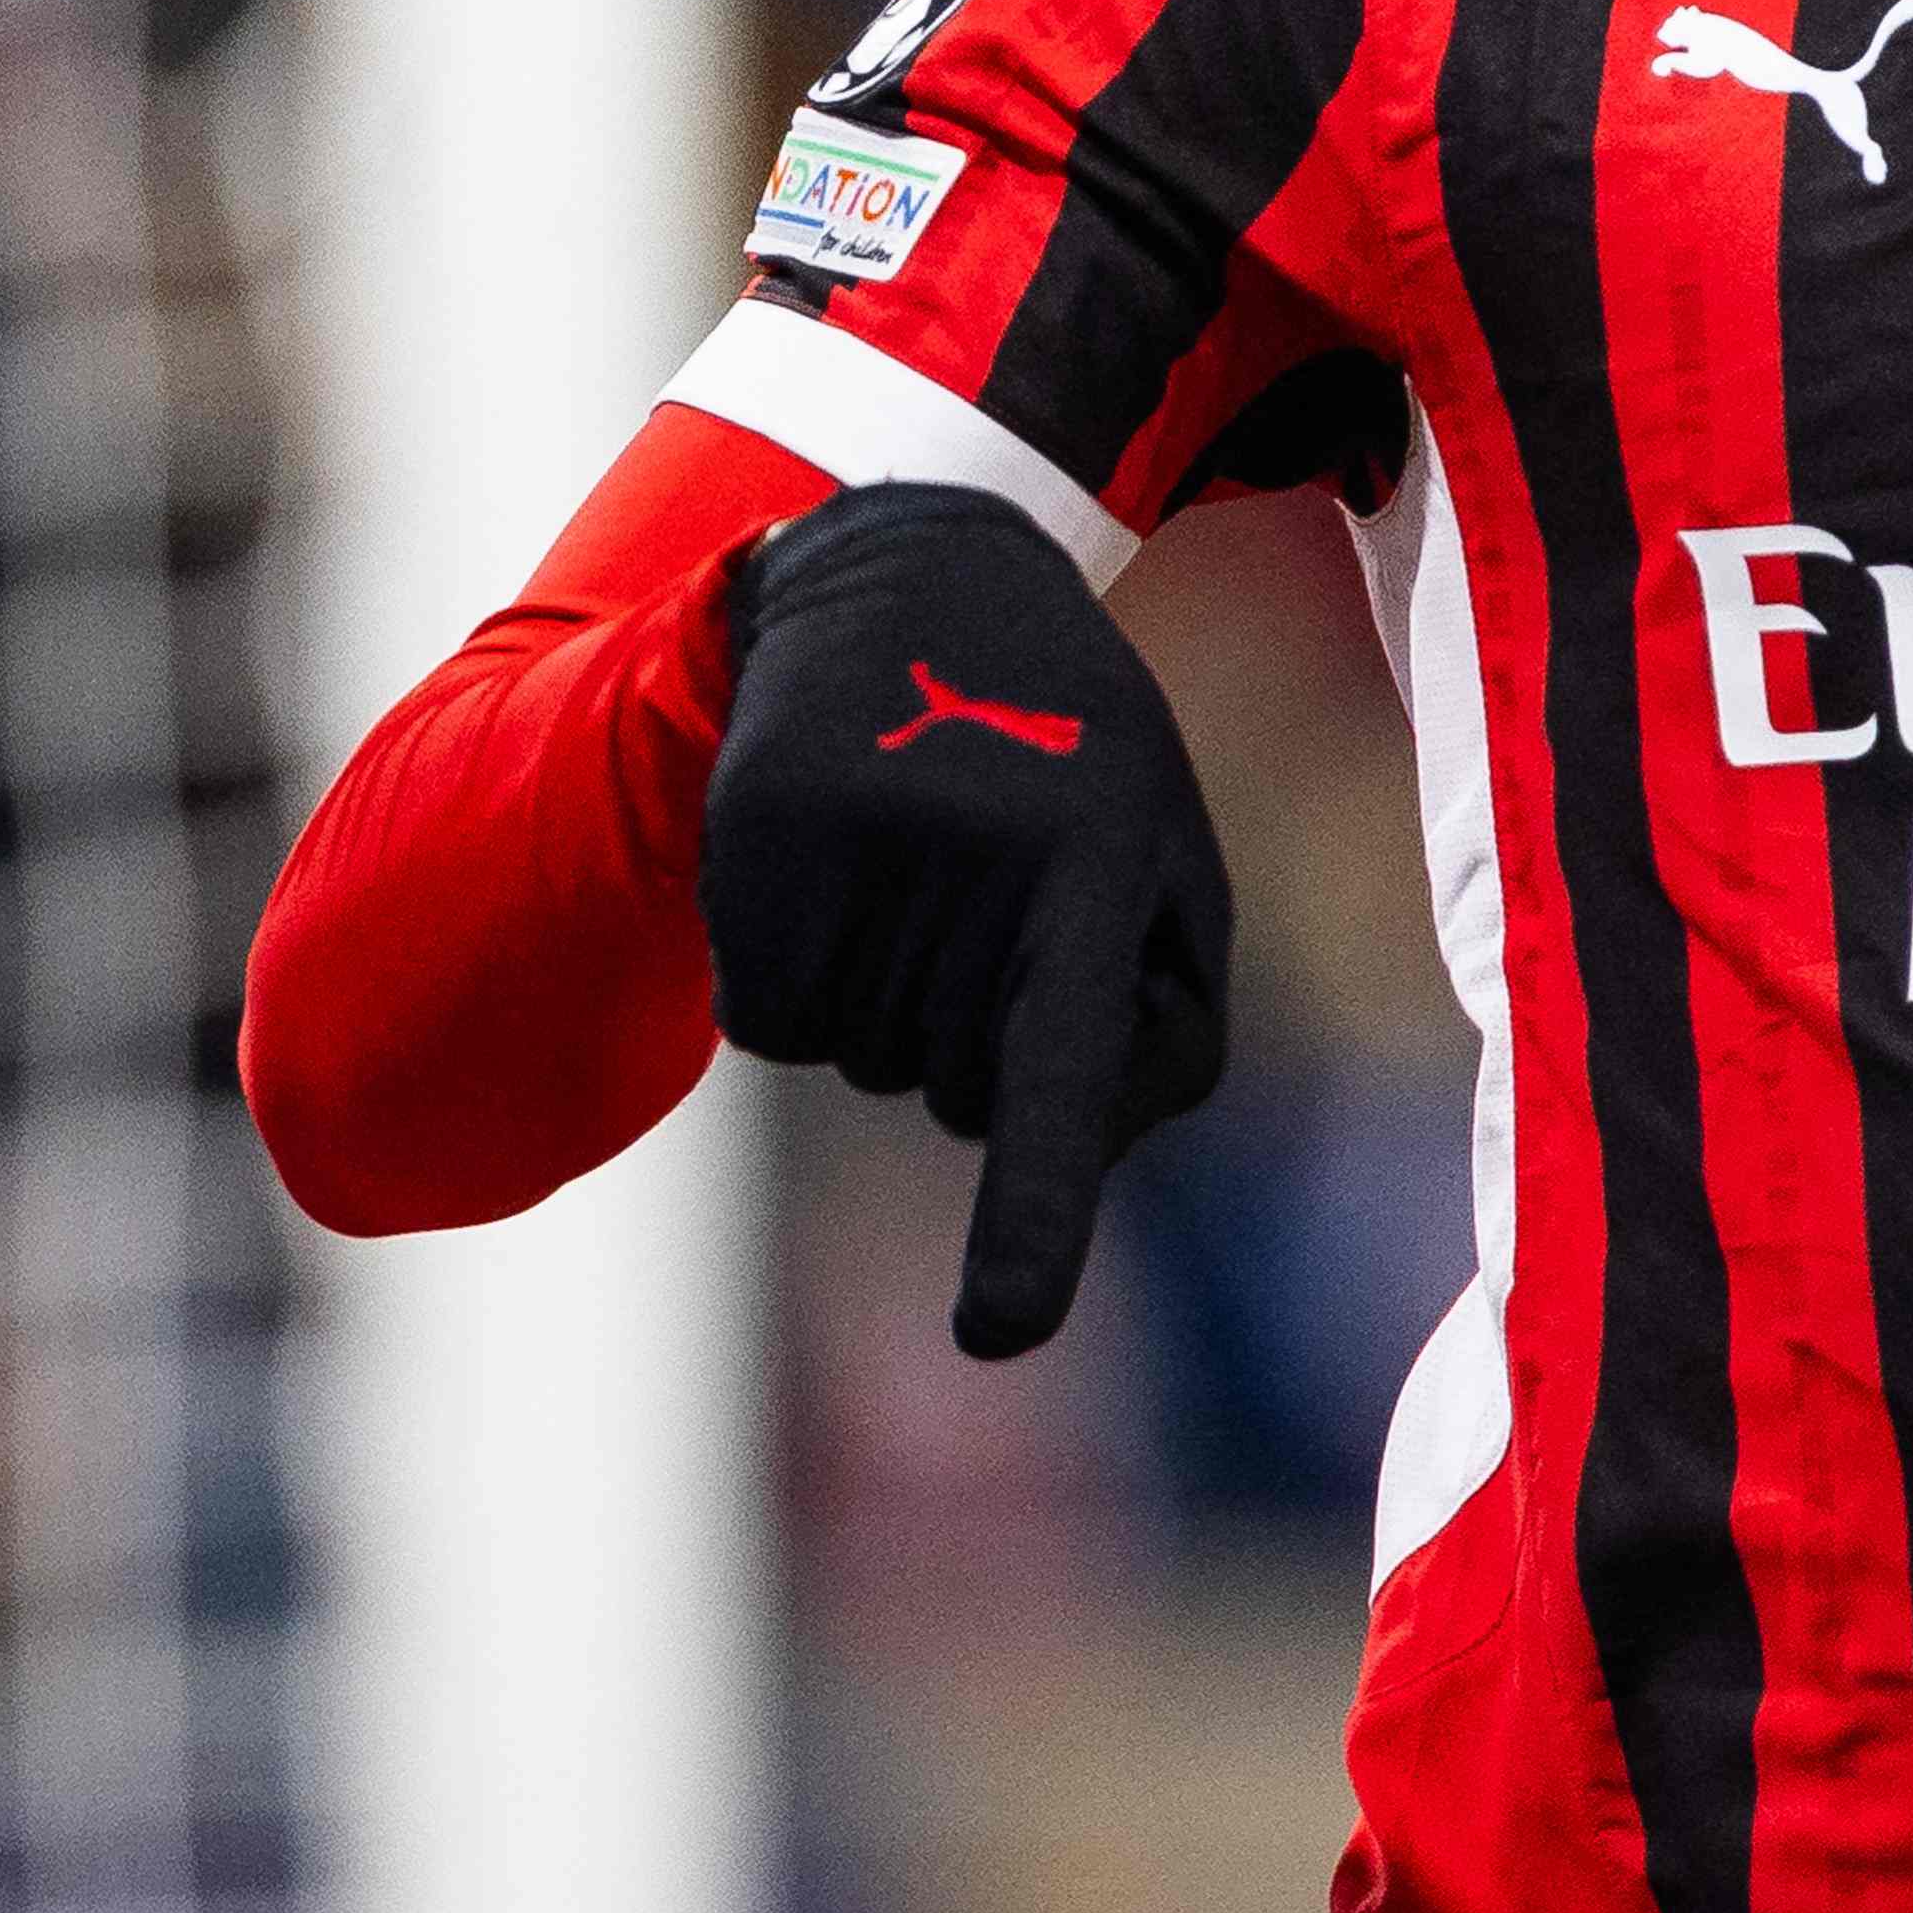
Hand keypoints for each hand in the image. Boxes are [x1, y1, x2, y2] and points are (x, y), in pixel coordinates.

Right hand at [697, 483, 1230, 1356]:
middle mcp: (974, 861)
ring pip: (852, 1060)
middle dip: (967, 1030)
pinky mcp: (753, 840)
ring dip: (881, 990)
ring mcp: (852, 844)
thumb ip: (1150, 1040)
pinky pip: (764, 1022)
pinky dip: (794, 972)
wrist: (920, 577)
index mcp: (1094, 872)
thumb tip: (1048, 1166)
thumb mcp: (1160, 874)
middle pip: (950, 1096)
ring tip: (914, 843)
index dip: (1033, 1218)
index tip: (999, 1334)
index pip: (1062, 1080)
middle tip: (985, 875)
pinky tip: (835, 858)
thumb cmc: (1067, 766)